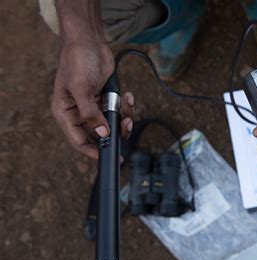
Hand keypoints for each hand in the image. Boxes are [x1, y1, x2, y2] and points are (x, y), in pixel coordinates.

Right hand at [51, 41, 133, 158]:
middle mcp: (79, 113)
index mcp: (65, 114)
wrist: (89, 41)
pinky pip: (119, 111)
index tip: (110, 156)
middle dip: (114, 133)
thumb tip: (103, 133)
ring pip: (112, 125)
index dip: (94, 151)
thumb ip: (90, 113)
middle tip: (126, 127)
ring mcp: (93, 107)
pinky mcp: (105, 100)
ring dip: (123, 119)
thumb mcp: (81, 88)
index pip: (79, 141)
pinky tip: (128, 95)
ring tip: (127, 106)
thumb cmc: (78, 61)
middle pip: (99, 135)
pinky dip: (126, 106)